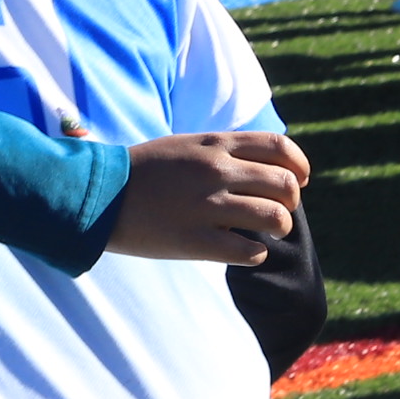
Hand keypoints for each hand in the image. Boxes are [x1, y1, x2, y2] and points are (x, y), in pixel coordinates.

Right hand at [106, 129, 307, 264]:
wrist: (100, 195)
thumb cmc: (145, 171)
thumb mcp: (186, 145)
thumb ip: (225, 152)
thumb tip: (269, 169)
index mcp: (214, 144)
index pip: (280, 147)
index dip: (299, 166)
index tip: (299, 180)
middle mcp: (216, 171)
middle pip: (285, 185)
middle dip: (290, 202)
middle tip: (276, 211)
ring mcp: (208, 206)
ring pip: (276, 219)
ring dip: (277, 228)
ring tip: (262, 233)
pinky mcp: (198, 241)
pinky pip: (252, 251)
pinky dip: (254, 254)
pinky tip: (240, 250)